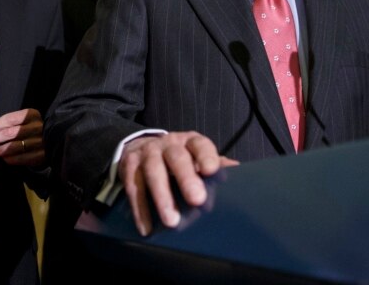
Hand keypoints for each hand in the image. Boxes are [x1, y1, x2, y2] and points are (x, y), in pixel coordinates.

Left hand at [0, 108, 44, 166]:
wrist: (50, 141)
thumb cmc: (29, 129)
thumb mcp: (21, 121)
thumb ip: (6, 123)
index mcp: (31, 115)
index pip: (10, 119)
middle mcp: (37, 127)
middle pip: (10, 133)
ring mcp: (40, 141)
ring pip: (14, 146)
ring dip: (0, 150)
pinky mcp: (40, 155)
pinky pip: (21, 158)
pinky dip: (10, 159)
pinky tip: (4, 158)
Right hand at [118, 131, 235, 235]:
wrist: (140, 147)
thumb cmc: (178, 158)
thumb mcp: (196, 157)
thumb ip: (214, 164)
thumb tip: (239, 171)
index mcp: (190, 141)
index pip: (200, 145)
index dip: (206, 156)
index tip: (213, 171)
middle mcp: (168, 144)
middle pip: (176, 158)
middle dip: (186, 178)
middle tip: (197, 200)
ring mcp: (147, 153)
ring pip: (153, 172)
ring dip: (162, 197)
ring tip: (171, 222)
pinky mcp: (129, 165)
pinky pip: (134, 187)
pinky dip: (140, 208)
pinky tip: (147, 227)